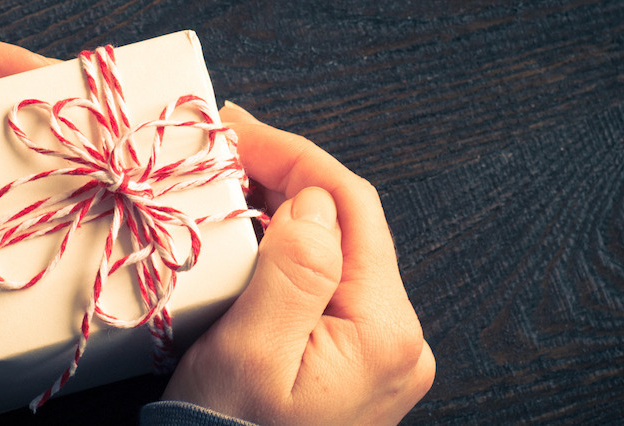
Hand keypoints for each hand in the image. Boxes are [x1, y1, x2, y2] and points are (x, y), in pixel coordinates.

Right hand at [162, 102, 434, 423]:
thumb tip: (315, 199)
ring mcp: (381, 353)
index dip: (294, 156)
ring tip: (227, 182)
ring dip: (283, 210)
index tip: (237, 129)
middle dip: (286, 177)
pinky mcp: (356, 362)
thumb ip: (293, 271)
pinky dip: (286, 251)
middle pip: (348, 225)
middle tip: (224, 147)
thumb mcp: (251, 356)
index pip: (351, 208)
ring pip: (335, 251)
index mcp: (385, 331)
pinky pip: (325, 284)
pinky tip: (248, 235)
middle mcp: (400, 339)